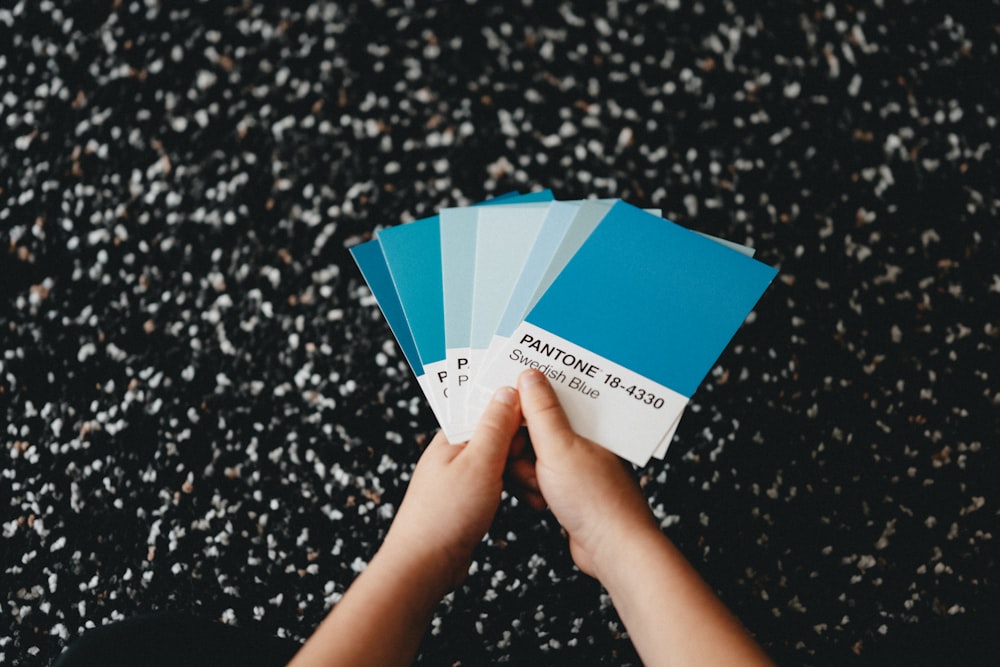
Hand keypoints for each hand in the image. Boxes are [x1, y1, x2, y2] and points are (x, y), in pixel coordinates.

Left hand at [381, 385, 521, 592]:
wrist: (424, 565)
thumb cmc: (445, 515)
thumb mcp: (479, 463)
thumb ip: (495, 426)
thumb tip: (507, 390)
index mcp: (452, 436)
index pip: (488, 408)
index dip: (518, 413)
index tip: (542, 421)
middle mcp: (455, 453)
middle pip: (499, 435)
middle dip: (524, 449)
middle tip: (540, 468)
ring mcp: (461, 477)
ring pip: (502, 462)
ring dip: (523, 472)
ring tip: (537, 491)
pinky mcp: (468, 499)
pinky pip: (499, 483)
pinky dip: (515, 489)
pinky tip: (528, 501)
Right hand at [510, 369, 658, 577]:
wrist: (613, 550)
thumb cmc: (596, 500)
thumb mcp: (559, 447)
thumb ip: (542, 410)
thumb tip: (530, 375)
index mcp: (588, 421)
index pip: (549, 397)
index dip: (522, 406)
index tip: (502, 414)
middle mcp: (584, 439)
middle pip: (535, 428)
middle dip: (521, 447)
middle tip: (521, 460)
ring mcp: (576, 465)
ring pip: (532, 455)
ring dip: (525, 472)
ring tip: (537, 486)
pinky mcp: (569, 488)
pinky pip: (538, 477)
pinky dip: (532, 489)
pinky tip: (540, 500)